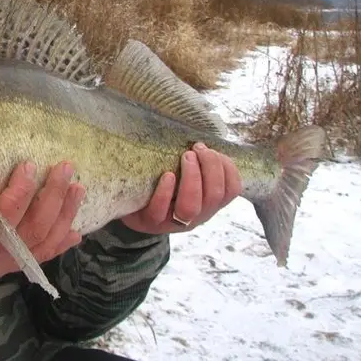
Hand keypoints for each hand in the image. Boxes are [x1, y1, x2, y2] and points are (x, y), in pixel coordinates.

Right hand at [0, 161, 85, 297]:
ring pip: (40, 242)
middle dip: (50, 198)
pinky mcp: (13, 268)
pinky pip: (41, 257)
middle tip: (64, 168)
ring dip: (63, 215)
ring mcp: (5, 264)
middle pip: (28, 229)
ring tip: (77, 188)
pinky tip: (77, 231)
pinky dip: (60, 243)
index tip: (26, 165)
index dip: (16, 195)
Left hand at [121, 142, 241, 234]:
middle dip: (211, 168)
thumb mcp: (184, 173)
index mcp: (208, 203)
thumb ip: (197, 161)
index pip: (231, 190)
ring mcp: (172, 221)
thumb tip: (203, 138)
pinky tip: (167, 175)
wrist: (129, 203)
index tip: (213, 150)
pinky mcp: (149, 221)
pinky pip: (159, 212)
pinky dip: (166, 193)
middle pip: (214, 196)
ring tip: (186, 156)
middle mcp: (195, 215)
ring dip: (192, 179)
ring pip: (191, 208)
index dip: (228, 168)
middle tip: (197, 149)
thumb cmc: (161, 183)